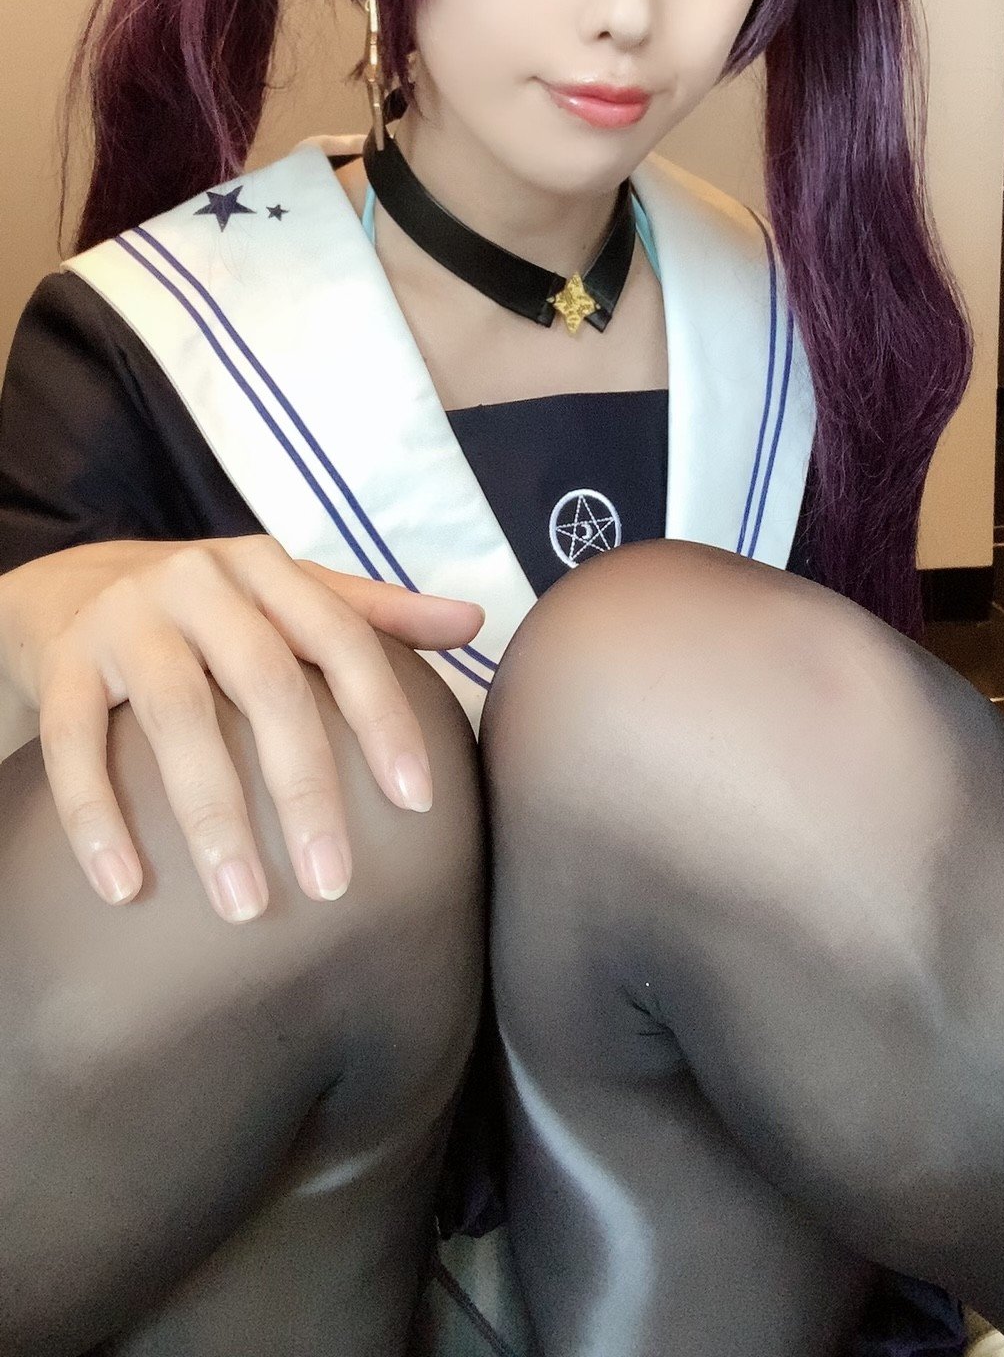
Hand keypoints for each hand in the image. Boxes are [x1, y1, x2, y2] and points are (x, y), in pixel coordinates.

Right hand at [0, 536, 484, 921]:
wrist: (68, 586)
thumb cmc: (207, 610)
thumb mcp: (287, 596)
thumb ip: (375, 612)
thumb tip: (475, 619)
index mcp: (267, 569)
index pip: (342, 639)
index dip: (384, 717)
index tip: (418, 803)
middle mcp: (198, 581)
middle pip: (266, 683)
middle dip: (304, 788)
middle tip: (333, 882)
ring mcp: (124, 618)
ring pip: (175, 716)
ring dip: (212, 817)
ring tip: (245, 904)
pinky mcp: (60, 660)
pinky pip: (73, 743)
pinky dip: (96, 818)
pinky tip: (124, 888)